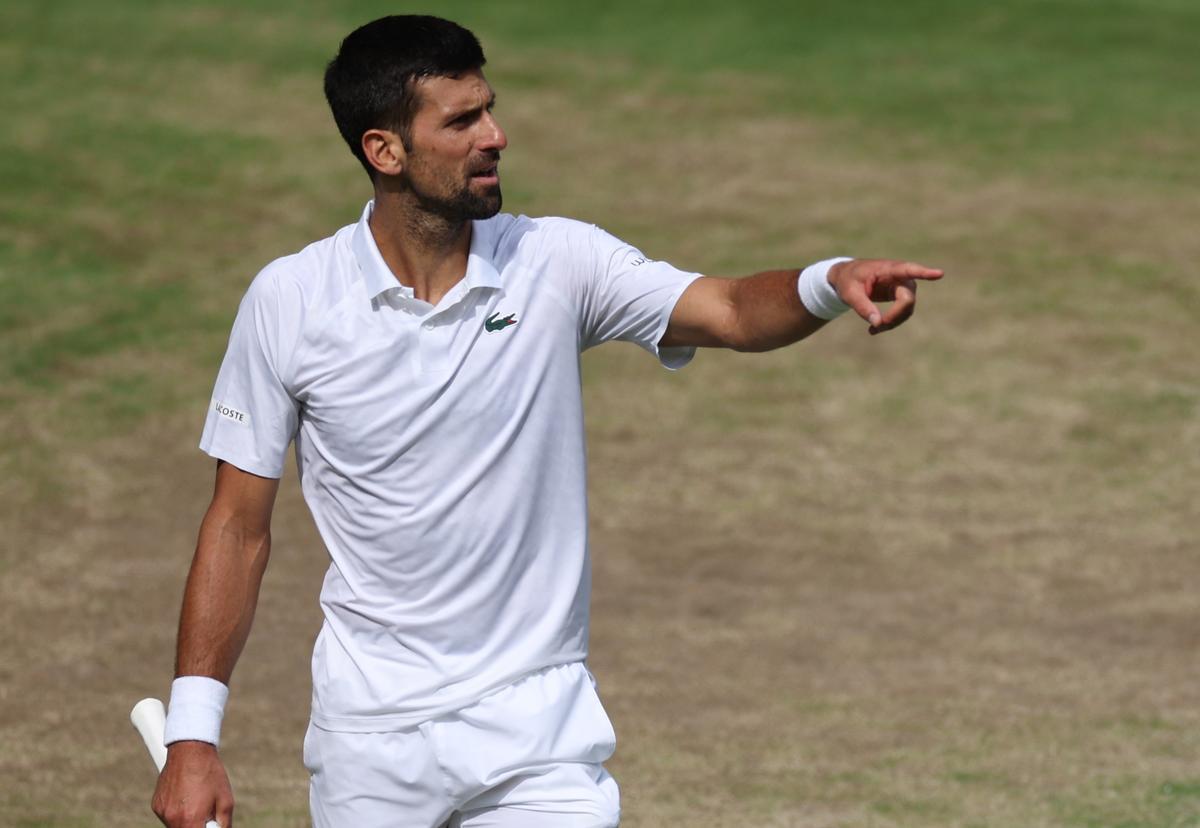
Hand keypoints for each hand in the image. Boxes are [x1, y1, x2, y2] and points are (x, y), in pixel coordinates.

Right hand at [152, 741, 232, 827]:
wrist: (190, 750)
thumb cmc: (210, 774)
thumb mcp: (225, 800)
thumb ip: (224, 824)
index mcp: (191, 820)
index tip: (210, 824)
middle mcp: (173, 819)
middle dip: (196, 827)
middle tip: (204, 813)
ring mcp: (163, 813)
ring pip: (175, 826)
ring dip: (186, 820)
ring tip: (195, 800)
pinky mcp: (156, 806)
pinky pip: (168, 816)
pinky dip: (176, 811)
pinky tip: (185, 795)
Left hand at [828, 259, 943, 334]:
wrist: (847, 278)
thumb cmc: (848, 281)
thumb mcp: (849, 293)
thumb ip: (862, 306)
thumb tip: (877, 323)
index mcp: (887, 269)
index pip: (908, 270)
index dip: (924, 273)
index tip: (939, 273)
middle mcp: (900, 277)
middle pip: (907, 300)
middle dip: (894, 316)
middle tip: (875, 328)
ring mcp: (903, 287)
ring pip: (907, 309)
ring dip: (892, 322)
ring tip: (872, 330)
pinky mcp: (901, 296)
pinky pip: (903, 313)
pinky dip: (891, 323)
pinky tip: (874, 329)